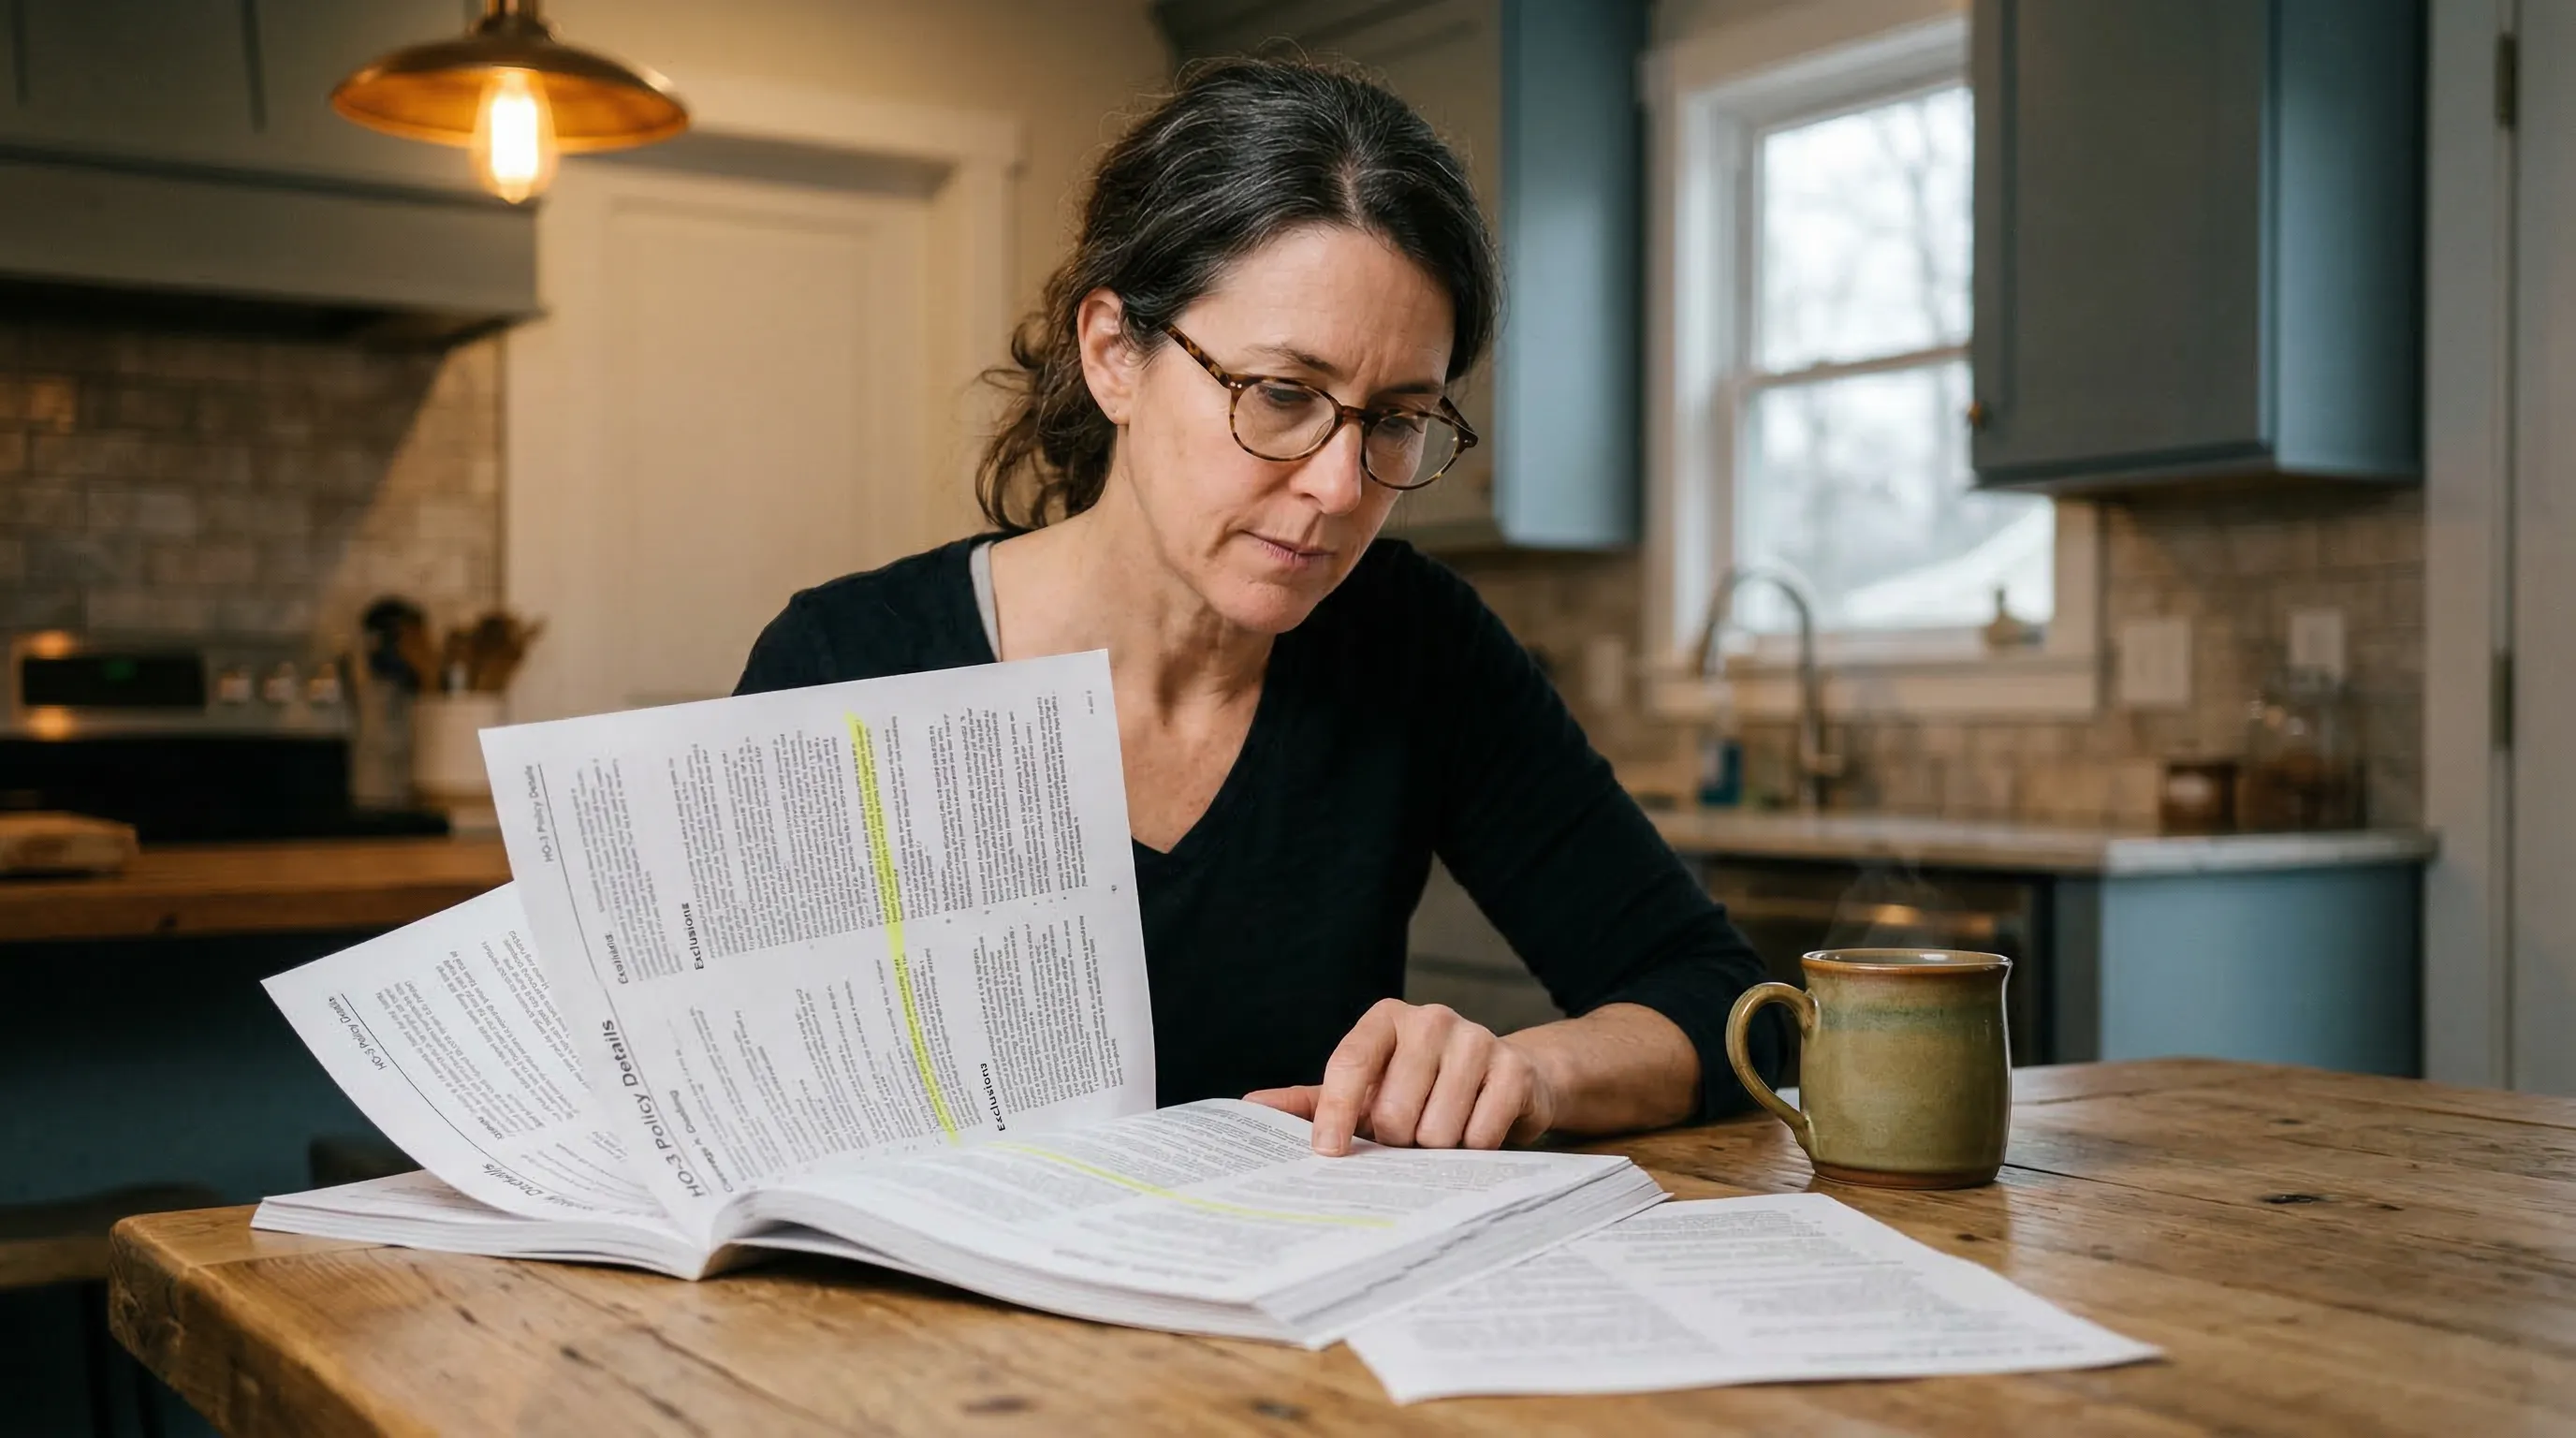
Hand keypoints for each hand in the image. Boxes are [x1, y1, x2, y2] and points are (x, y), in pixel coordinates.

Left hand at [1244, 999, 1558, 1154]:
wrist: (1506, 1080)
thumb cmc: (1421, 1089)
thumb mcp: (1367, 1089)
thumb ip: (1311, 1100)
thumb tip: (1248, 1108)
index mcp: (1385, 1020)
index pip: (1349, 1064)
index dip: (1334, 1112)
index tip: (1327, 1153)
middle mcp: (1430, 1020)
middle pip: (1394, 1112)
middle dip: (1399, 1139)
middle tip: (1410, 1132)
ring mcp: (1476, 1039)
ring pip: (1436, 1131)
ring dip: (1437, 1148)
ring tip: (1444, 1131)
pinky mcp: (1513, 1069)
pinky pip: (1480, 1135)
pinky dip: (1474, 1149)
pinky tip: (1476, 1130)